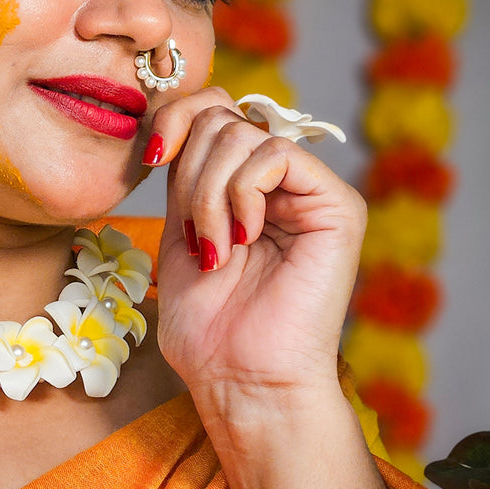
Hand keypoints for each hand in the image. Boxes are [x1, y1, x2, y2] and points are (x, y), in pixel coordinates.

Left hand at [146, 88, 366, 411]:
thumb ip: (185, 175)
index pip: (213, 109)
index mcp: (244, 185)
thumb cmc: (208, 328)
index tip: (153, 158)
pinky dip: (242, 194)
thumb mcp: (180, 233)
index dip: (176, 120)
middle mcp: (281, 181)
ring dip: (209, 195)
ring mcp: (311, 191)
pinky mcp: (337, 205)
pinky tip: (244, 239)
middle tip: (197, 238)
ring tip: (216, 251)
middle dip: (190, 176)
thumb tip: (177, 119)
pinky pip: (275, 154)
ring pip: (241, 134)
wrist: (240, 379)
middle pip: (221, 117)